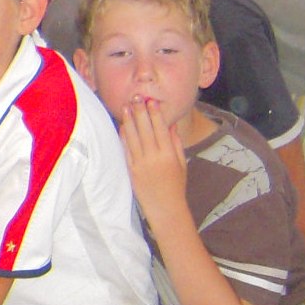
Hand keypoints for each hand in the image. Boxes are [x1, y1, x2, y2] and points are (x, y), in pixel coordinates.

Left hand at [119, 99, 188, 221]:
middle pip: (145, 129)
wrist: (165, 207)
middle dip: (140, 112)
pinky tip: (122, 125)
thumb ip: (176, 143)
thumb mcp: (181, 163)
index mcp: (169, 154)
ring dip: (129, 120)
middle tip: (136, 97)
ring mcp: (141, 163)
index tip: (152, 101)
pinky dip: (124, 136)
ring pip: (133, 137)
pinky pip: (126, 149)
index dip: (155, 114)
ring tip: (126, 106)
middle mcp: (154, 157)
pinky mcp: (131, 169)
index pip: (160, 129)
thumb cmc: (176, 185)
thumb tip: (170, 125)